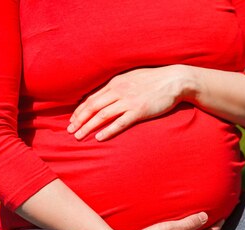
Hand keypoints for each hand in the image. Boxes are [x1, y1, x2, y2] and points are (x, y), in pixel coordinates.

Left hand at [67, 65, 191, 140]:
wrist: (174, 80)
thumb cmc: (155, 80)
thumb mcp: (132, 77)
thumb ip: (118, 86)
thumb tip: (106, 95)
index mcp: (115, 83)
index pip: (91, 97)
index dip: (79, 110)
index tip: (72, 120)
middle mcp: (119, 91)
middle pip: (92, 107)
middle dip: (79, 120)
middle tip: (70, 131)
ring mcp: (129, 101)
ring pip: (102, 115)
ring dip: (88, 126)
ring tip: (79, 137)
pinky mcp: (139, 111)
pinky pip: (120, 123)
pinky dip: (108, 130)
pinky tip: (99, 137)